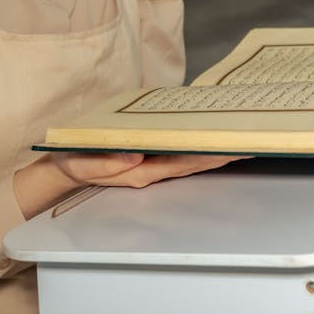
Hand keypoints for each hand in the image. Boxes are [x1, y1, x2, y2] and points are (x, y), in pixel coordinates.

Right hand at [14, 152, 247, 218]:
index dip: (210, 158)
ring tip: (241, 144)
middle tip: (252, 145)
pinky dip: (197, 148)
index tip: (233, 150)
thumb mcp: (84, 162)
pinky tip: (211, 141)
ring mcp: (151, 166)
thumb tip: (136, 155)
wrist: (62, 168)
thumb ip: (108, 162)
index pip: (184, 165)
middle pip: (195, 164)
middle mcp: (152, 171)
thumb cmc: (73, 163)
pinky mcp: (148, 159)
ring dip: (216, 153)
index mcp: (141, 173)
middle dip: (223, 156)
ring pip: (191, 161)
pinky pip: (179, 154)